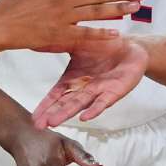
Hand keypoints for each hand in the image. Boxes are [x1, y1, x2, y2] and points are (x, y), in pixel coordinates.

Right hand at [32, 37, 147, 127]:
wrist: (131, 48)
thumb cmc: (104, 46)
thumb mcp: (78, 43)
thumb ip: (60, 44)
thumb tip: (39, 40)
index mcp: (73, 79)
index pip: (56, 94)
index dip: (45, 106)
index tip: (35, 118)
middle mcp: (83, 88)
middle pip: (65, 103)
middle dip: (53, 113)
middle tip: (39, 125)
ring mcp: (98, 92)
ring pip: (80, 104)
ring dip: (67, 113)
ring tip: (54, 122)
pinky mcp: (114, 92)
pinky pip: (103, 101)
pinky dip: (95, 109)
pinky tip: (85, 117)